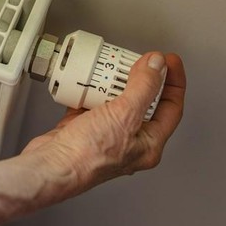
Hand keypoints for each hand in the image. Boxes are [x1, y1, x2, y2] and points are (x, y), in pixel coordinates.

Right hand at [21, 52, 185, 192]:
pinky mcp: (83, 130)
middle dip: (141, 79)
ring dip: (114, 84)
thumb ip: (144, 87)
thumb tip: (156, 66)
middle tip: (137, 60)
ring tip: (111, 68)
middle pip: (144, 102)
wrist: (51, 166)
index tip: (168, 60)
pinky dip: (89, 92)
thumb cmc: (87, 156)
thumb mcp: (124, 115)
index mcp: (149, 143)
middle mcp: (129, 141)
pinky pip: (92, 104)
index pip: (171, 107)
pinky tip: (86, 82)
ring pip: (117, 102)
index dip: (173, 81)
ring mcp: (105, 135)